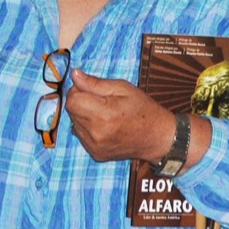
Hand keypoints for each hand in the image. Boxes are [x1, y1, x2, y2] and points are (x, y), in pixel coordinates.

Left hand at [63, 70, 180, 162]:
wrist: (156, 138)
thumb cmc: (142, 109)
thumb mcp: (122, 88)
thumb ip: (95, 83)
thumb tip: (75, 75)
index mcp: (103, 115)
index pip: (72, 100)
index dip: (78, 91)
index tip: (91, 90)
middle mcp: (96, 133)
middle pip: (71, 111)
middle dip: (81, 102)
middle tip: (101, 101)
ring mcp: (94, 146)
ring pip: (75, 123)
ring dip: (84, 116)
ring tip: (104, 115)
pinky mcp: (95, 154)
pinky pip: (81, 135)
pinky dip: (88, 129)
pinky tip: (104, 127)